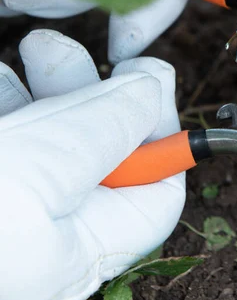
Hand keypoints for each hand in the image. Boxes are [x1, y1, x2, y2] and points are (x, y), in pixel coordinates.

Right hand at [0, 29, 184, 299]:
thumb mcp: (34, 175)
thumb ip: (100, 131)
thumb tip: (150, 88)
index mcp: (82, 248)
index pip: (157, 187)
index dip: (157, 125)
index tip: (140, 74)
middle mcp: (48, 237)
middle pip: (98, 156)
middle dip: (88, 93)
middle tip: (56, 51)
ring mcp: (12, 215)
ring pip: (46, 144)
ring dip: (40, 92)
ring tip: (21, 57)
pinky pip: (11, 146)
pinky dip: (7, 106)